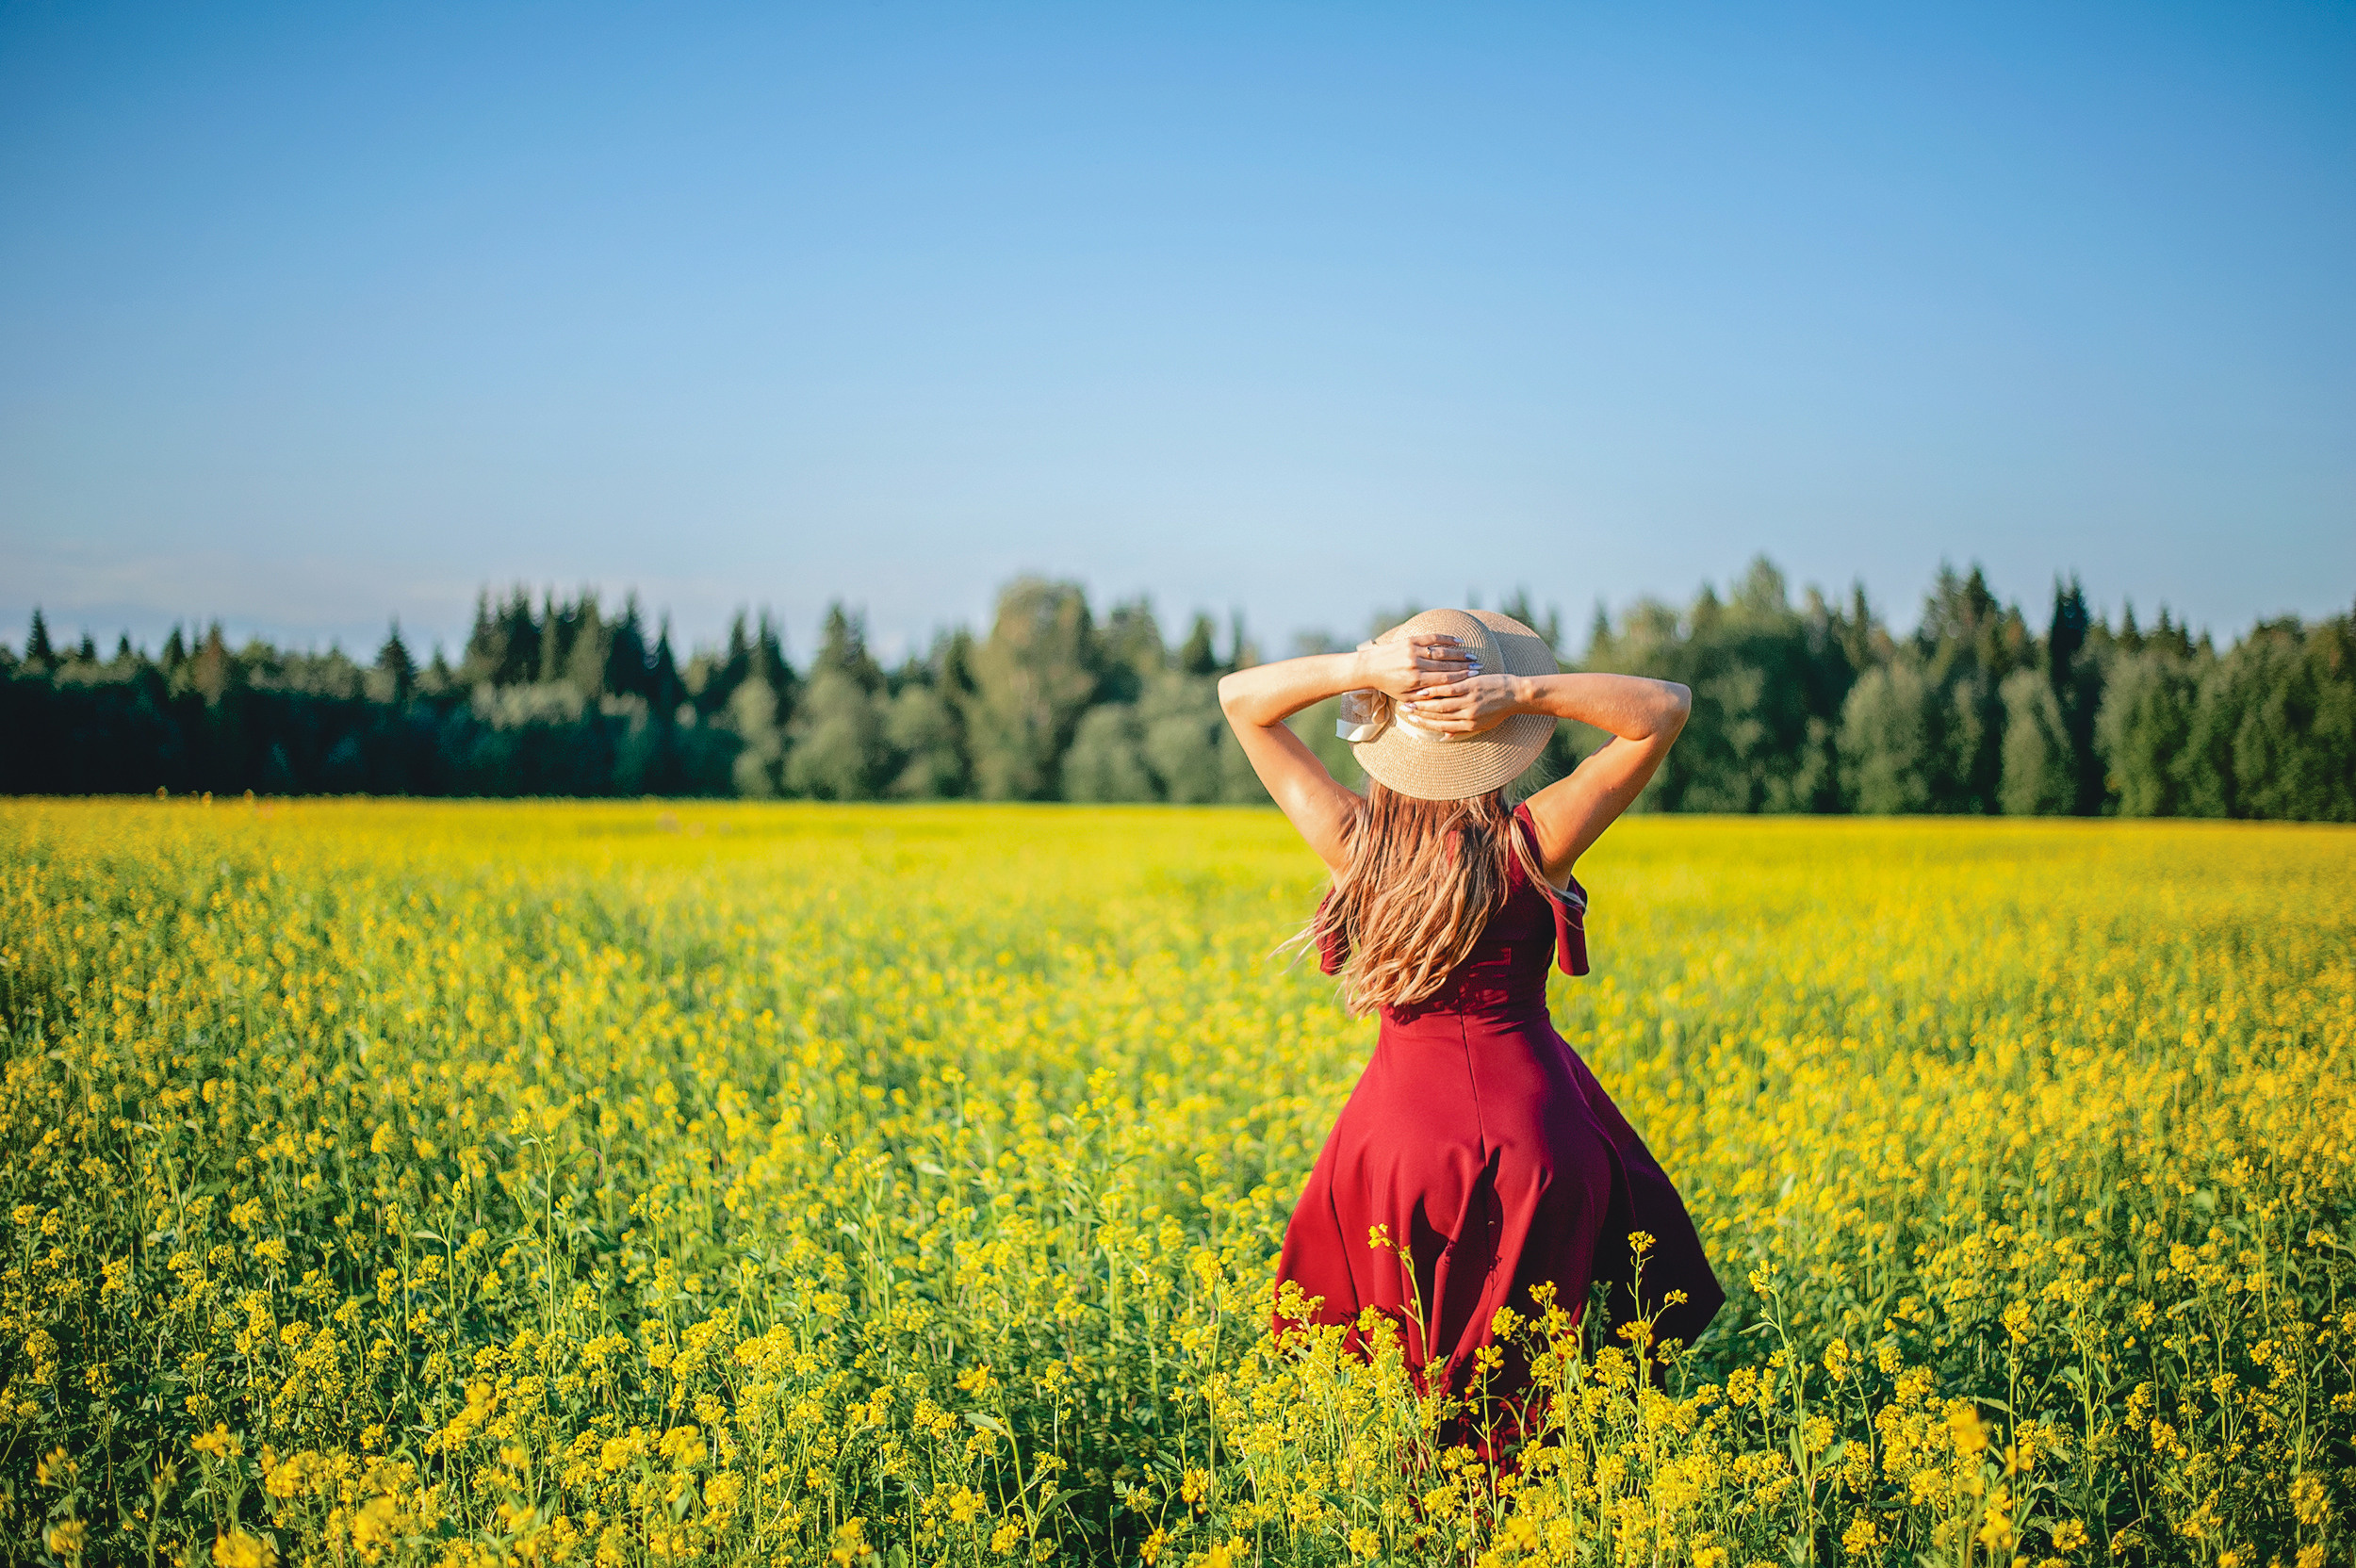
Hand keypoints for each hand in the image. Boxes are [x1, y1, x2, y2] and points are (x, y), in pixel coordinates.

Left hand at [1355, 633, 1476, 698]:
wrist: (1370, 667)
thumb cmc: (1389, 686)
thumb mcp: (1406, 697)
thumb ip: (1424, 700)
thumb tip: (1444, 705)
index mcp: (1416, 681)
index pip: (1444, 680)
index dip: (1461, 679)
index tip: (1474, 678)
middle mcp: (1415, 665)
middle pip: (1446, 665)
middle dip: (1464, 666)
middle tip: (1478, 666)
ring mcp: (1413, 651)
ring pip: (1441, 652)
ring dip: (1458, 654)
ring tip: (1471, 656)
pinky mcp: (1410, 640)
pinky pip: (1432, 638)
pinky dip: (1447, 639)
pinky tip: (1459, 641)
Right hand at [1398, 672, 1519, 735]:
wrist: (1517, 695)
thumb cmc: (1500, 710)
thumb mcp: (1483, 725)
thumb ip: (1462, 731)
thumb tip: (1444, 737)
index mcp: (1469, 726)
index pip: (1443, 726)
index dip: (1426, 724)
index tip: (1413, 720)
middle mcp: (1468, 716)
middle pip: (1439, 716)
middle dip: (1420, 714)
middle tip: (1405, 710)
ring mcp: (1469, 701)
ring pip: (1442, 704)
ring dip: (1424, 703)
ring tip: (1410, 700)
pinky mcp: (1472, 687)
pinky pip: (1450, 690)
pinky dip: (1436, 690)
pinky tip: (1425, 689)